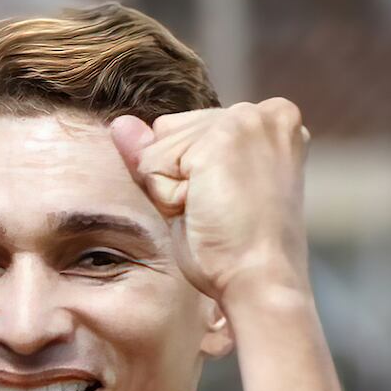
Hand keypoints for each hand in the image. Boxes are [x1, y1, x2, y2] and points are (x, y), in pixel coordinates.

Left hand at [111, 101, 310, 309]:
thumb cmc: (233, 248)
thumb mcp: (195, 190)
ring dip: (172, 189)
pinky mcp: (221, 139)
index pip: (188, 129)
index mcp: (272, 119)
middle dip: (179, 177)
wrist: (258, 280)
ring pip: (158, 147)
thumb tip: (118, 123)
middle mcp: (266, 110)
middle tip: (218, 211)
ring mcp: (245, 121)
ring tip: (214, 211)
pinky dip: (166, 196)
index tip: (227, 201)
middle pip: (170, 131)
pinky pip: (153, 164)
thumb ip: (159, 151)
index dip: (189, 173)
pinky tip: (202, 210)